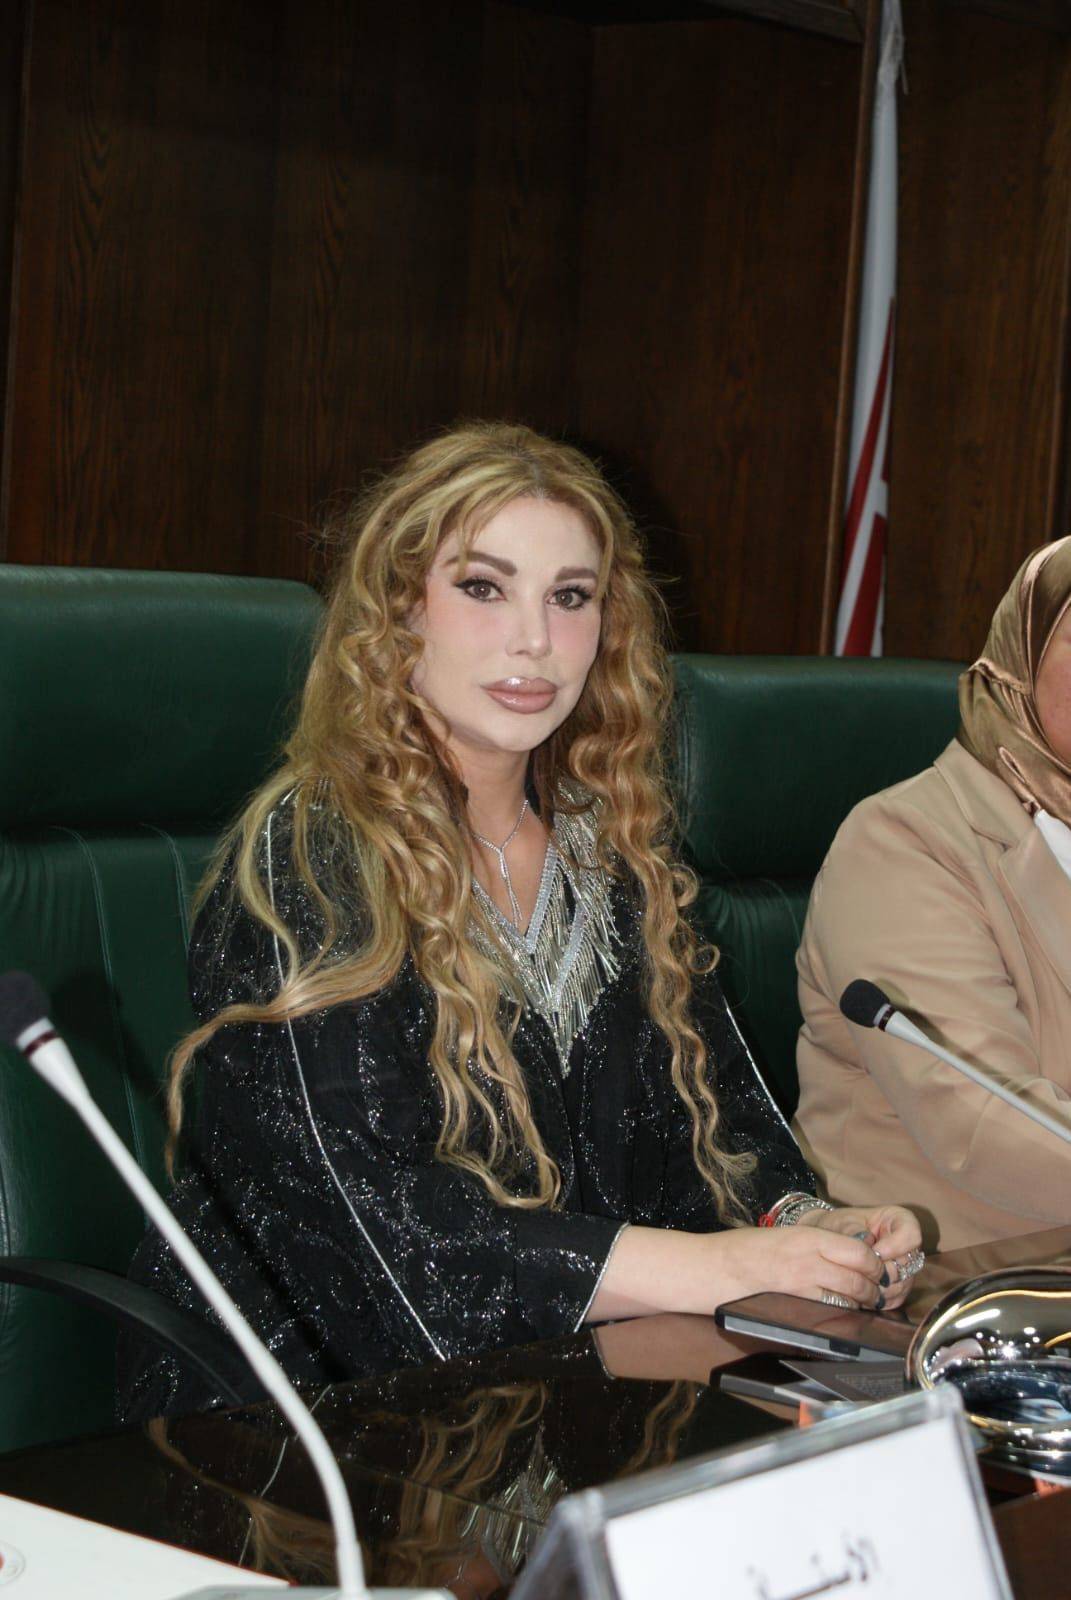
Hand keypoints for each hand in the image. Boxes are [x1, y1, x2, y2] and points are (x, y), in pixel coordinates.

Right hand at [707, 1224, 884, 1311]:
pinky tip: (843, 1312)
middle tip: (879, 1289)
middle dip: (875, 1287)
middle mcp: (809, 1258)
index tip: (878, 1267)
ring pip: (850, 1296)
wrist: (715, 1266)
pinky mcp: (795, 1305)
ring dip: (863, 1302)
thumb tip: (849, 1256)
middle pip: (860, 1277)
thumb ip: (817, 1244)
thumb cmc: (747, 1249)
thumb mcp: (787, 1236)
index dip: (875, 1263)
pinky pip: (830, 1310)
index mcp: (809, 1236)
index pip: (859, 1251)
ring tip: (866, 1302)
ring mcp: (802, 1284)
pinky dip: (843, 1312)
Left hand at [804, 1204, 921, 1309]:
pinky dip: (877, 1299)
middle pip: (907, 1265)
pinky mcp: (898, 1290)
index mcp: (900, 1221)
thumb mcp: (843, 1222)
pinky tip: (859, 1293)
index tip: (874, 1250)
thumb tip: (866, 1244)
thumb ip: (854, 1230)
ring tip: (856, 1280)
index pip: (912, 1236)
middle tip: (860, 1270)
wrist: (830, 1242)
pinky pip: (894, 1300)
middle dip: (882, 1270)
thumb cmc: (839, 1226)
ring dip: (879, 1287)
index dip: (894, 1246)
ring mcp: (906, 1270)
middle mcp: (908, 1247)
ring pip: (902, 1285)